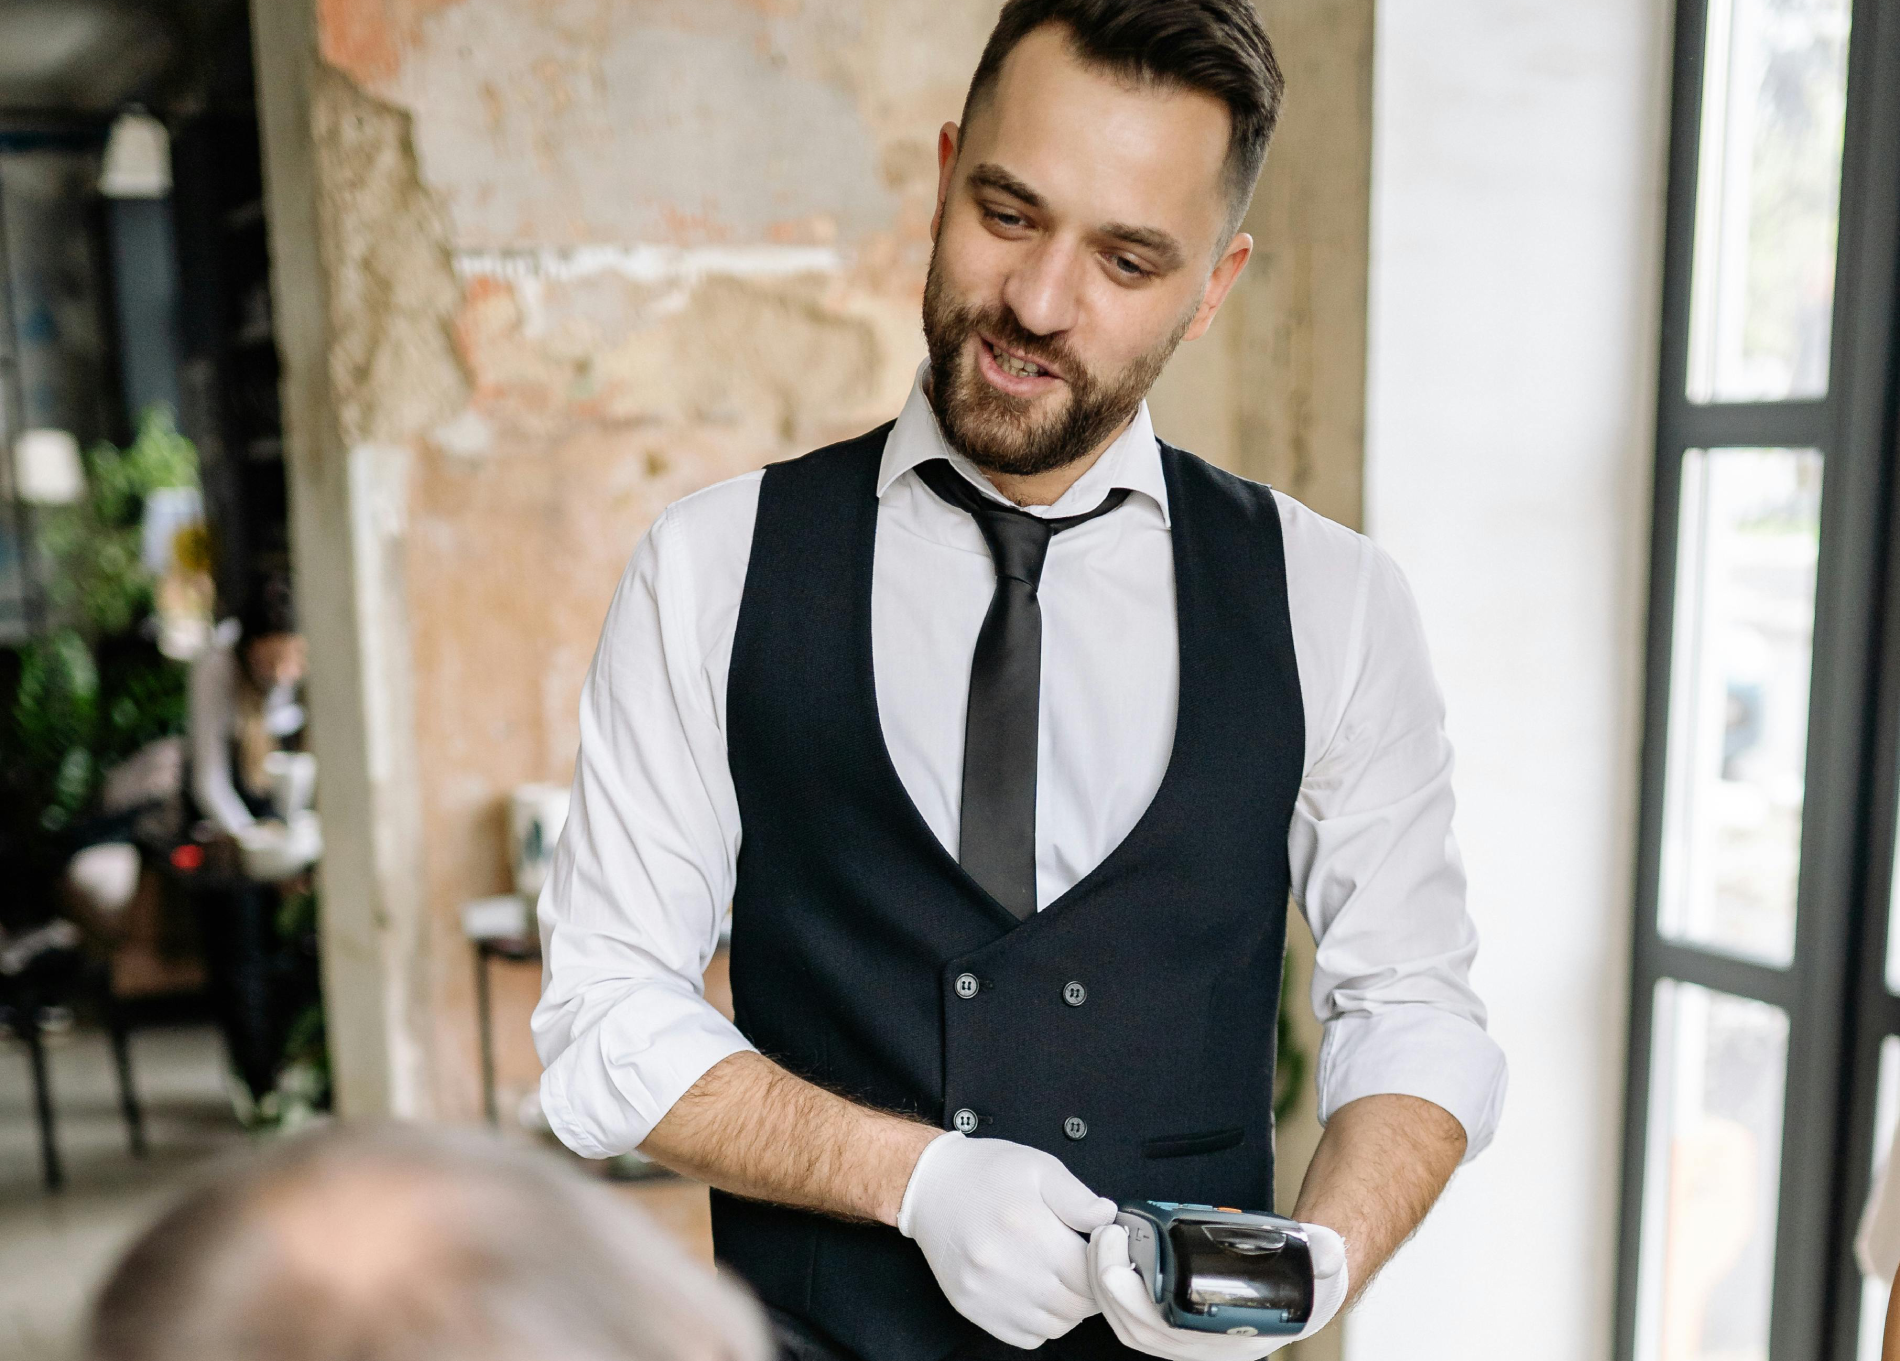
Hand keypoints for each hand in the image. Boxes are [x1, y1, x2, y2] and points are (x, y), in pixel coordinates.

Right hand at [898, 1132, 1116, 1348]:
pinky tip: (1034, 1294)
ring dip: (1066, 1310)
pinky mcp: (972, 1308)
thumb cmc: (986, 1173)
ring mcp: (987, 1293)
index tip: (1100, 1256)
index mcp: (1029, 1228)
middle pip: (1075, 1307)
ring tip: (1059, 1280)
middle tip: (1082, 1268)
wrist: (930, 1186)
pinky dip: (1039, 1323)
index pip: (1090, 1277)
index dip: (1104, 1268)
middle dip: (1089, 1290)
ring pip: (1054, 1327)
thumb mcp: (1038, 1167)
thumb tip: (1108, 1219)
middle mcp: (1007, 1267)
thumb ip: (1078, 1196)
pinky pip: (1025, 1338)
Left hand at [1089, 1220, 1348, 1358]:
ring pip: (1132, 1327)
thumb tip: (1324, 1251)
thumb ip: (1324, 1254)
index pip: (1174, 1336)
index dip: (1139, 1307)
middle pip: (1142, 1331)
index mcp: (1236, 1336)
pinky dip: (1116, 1290)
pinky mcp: (1178, 1317)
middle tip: (1104, 1240)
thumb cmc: (1311, 1275)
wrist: (1311, 1282)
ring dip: (1107, 1287)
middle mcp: (1208, 1342)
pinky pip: (1136, 1316)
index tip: (1119, 1269)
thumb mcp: (1323, 1259)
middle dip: (1111, 1288)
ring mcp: (1190, 1334)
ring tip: (1102, 1242)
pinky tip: (1111, 1255)